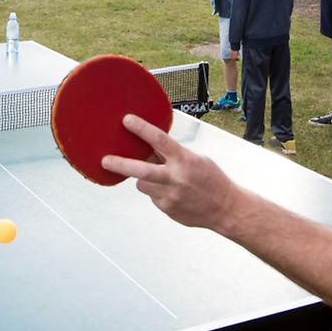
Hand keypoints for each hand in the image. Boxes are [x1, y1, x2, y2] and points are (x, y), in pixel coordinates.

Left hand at [101, 114, 239, 228]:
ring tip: (162, 179)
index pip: (159, 140)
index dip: (141, 128)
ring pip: (142, 184)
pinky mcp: (167, 209)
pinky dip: (158, 192)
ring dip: (145, 179)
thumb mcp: (196, 160)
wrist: (226, 209)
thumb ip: (173, 155)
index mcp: (185, 160)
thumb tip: (148, 146)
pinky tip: (175, 194)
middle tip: (105, 160)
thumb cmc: (212, 180)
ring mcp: (170, 196)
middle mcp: (175, 178)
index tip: (127, 120)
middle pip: (141, 170)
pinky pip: (153, 197)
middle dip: (120, 164)